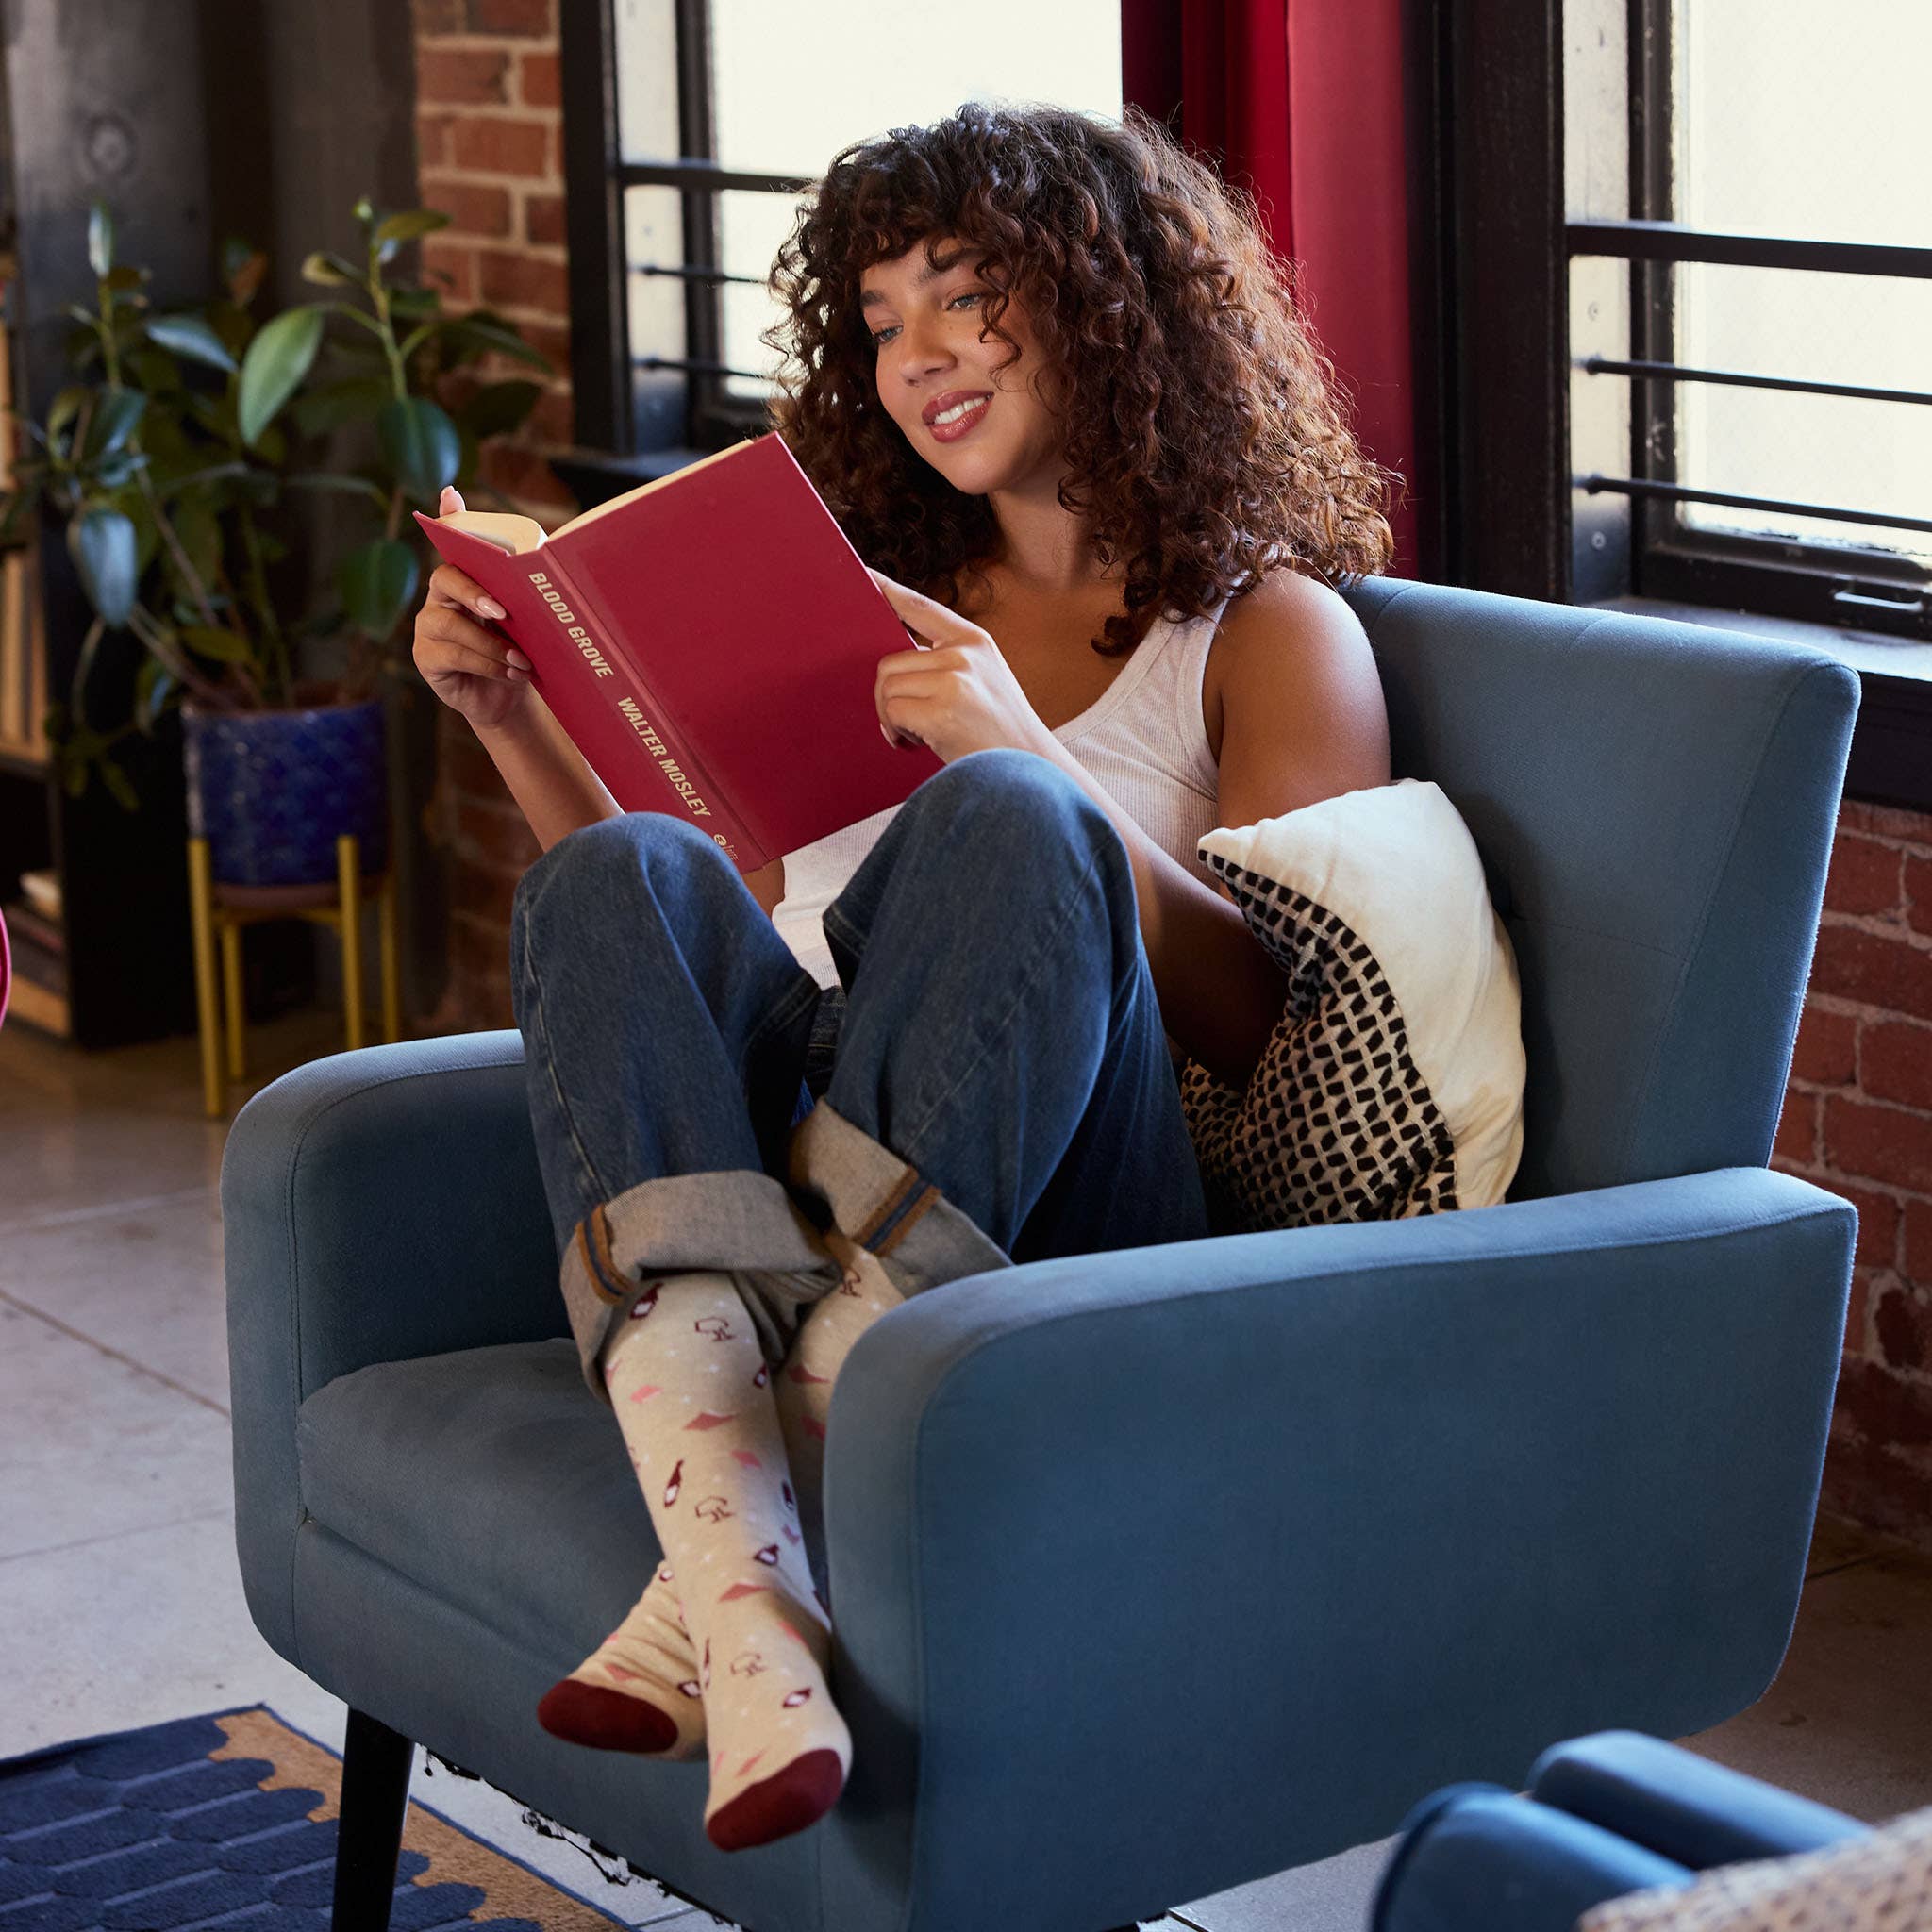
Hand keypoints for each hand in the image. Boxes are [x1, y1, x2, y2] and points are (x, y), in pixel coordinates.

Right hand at [412, 485, 535, 733]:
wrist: (509, 697)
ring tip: (521, 660)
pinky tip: (510, 672)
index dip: (449, 518)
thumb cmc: (520, 651)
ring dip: (491, 644)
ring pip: (451, 624)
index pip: (453, 541)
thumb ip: (529, 594)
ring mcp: (428, 627)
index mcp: (466, 579)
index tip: (451, 494)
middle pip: (445, 578)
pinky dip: (486, 665)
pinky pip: (452, 655)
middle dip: (474, 593)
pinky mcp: (426, 659)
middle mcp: (439, 597)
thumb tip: (556, 566)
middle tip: (503, 612)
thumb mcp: (529, 622)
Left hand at [869, 568, 1053, 764]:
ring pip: (887, 686)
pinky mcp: (943, 709)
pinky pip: (892, 710)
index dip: (889, 591)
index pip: (922, 608)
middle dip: (889, 697)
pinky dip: (896, 731)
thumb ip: (947, 662)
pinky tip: (917, 742)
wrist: (1027, 767)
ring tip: (918, 733)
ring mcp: (955, 679)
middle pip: (889, 662)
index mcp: (974, 640)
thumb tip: (893, 668)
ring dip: (892, 716)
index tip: (864, 575)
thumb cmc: (996, 732)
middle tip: (910, 722)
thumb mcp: (983, 680)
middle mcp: (965, 653)